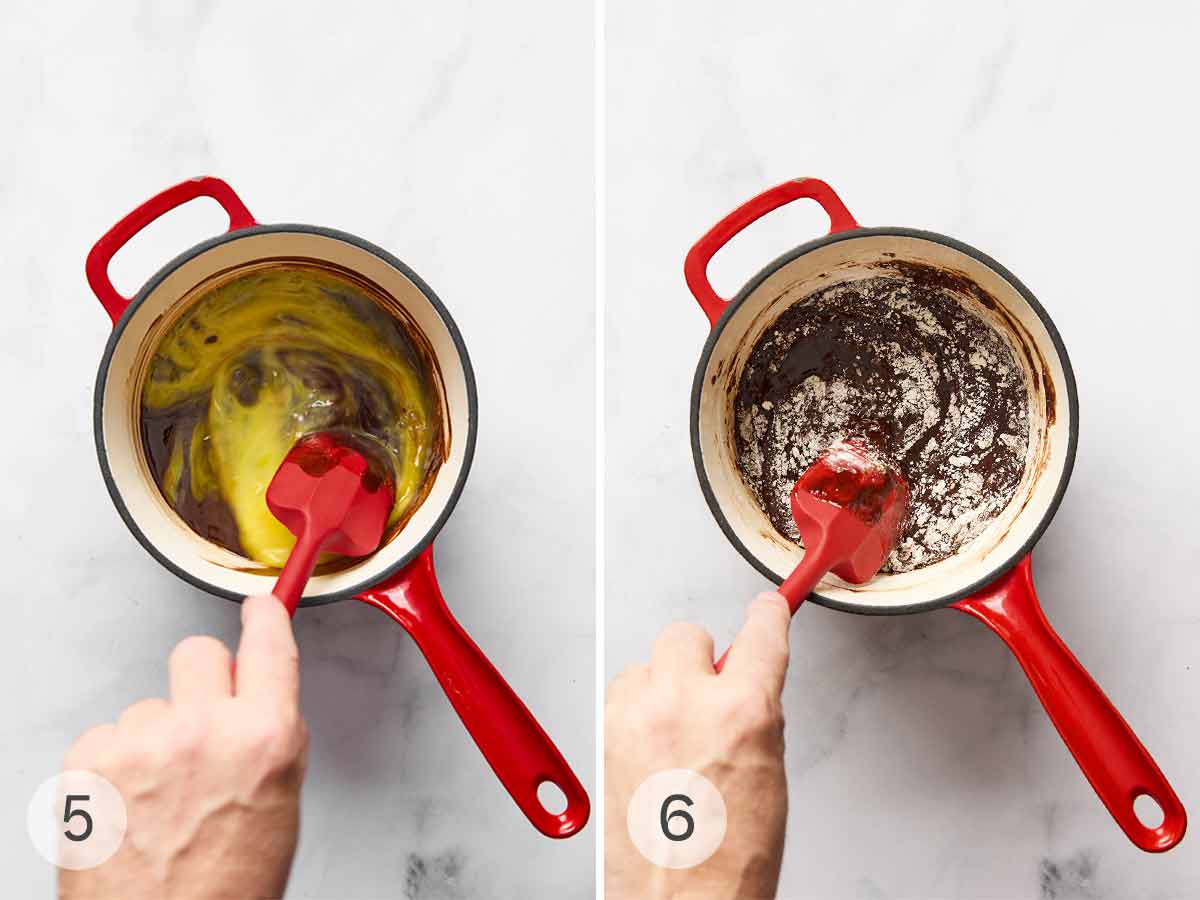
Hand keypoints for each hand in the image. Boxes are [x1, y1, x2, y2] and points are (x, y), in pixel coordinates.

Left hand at [59, 594, 308, 899]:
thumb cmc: (227, 886)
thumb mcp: (282, 800)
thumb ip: (271, 734)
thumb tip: (256, 695)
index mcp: (265, 737)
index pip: (268, 642)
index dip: (264, 617)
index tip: (259, 608)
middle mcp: (203, 729)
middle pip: (197, 652)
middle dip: (202, 679)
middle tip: (201, 725)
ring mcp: (141, 743)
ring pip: (149, 703)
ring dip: (155, 735)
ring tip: (161, 796)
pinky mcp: (90, 762)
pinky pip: (107, 733)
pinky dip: (115, 763)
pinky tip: (130, 804)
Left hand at [605, 593, 790, 899]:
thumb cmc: (728, 860)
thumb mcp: (768, 775)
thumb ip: (753, 716)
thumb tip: (742, 689)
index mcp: (741, 711)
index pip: (760, 634)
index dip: (767, 616)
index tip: (767, 608)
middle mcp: (684, 702)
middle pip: (687, 634)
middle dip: (700, 659)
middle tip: (708, 694)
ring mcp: (637, 714)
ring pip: (648, 663)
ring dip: (662, 685)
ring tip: (675, 735)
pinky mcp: (606, 731)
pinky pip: (621, 692)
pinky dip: (635, 707)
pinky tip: (649, 745)